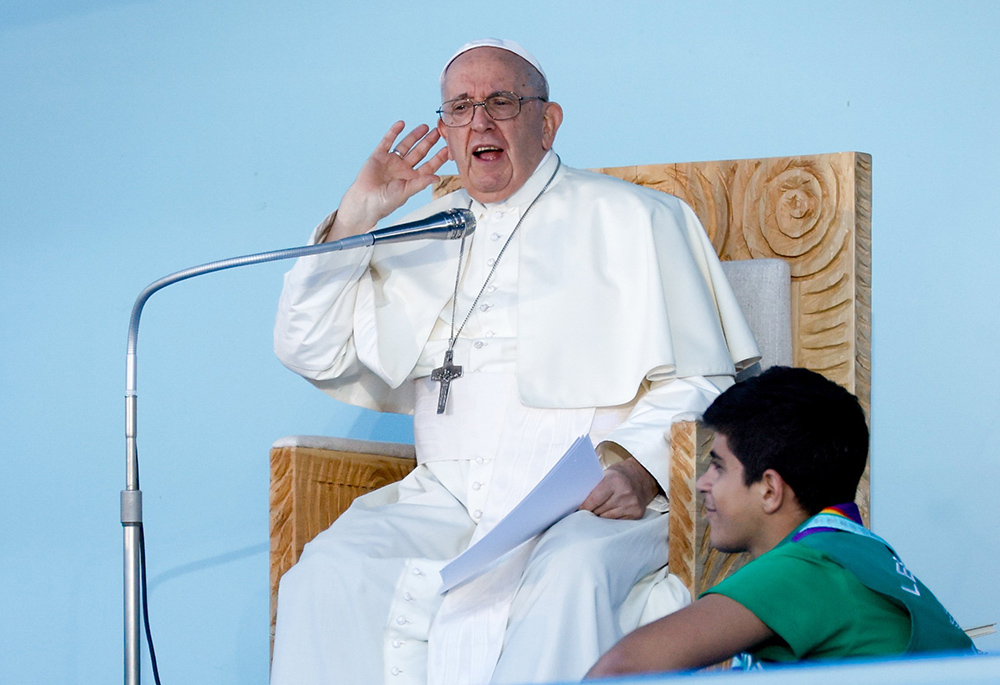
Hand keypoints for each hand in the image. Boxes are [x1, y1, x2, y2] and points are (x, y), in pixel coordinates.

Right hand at [326, 121, 450, 240]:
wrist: (364, 201)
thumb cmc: (384, 202)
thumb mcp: (405, 192)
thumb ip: (421, 183)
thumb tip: (437, 178)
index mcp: (412, 179)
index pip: (428, 166)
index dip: (438, 158)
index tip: (447, 149)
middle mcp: (403, 169)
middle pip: (419, 152)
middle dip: (428, 142)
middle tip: (437, 132)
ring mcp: (391, 161)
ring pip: (406, 145)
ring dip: (415, 136)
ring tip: (424, 127)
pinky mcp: (379, 156)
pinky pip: (388, 141)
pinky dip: (394, 132)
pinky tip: (401, 124)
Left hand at [579, 457, 659, 519]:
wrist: (642, 477)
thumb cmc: (619, 475)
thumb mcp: (605, 474)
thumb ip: (594, 487)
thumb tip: (577, 503)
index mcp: (614, 480)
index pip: (594, 499)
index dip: (584, 506)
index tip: (578, 510)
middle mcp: (625, 492)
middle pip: (599, 510)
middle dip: (591, 511)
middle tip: (587, 510)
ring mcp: (632, 504)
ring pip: (607, 518)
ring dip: (600, 516)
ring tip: (599, 511)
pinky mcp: (637, 513)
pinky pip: (617, 522)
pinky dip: (611, 519)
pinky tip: (611, 512)